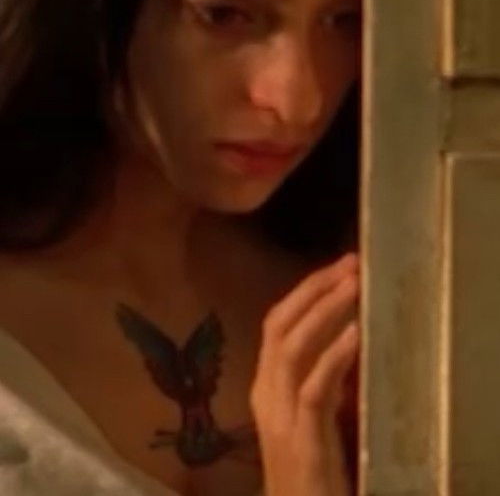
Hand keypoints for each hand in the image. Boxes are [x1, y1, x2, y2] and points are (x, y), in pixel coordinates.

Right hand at [250, 252, 358, 495]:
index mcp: (266, 386)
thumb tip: (347, 336)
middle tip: (350, 264)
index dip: (306, 291)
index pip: (276, 324)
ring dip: (325, 312)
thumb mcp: (310, 416)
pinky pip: (315, 389)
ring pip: (293, 349)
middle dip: (314, 290)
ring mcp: (280, 417)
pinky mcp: (301, 440)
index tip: (339, 267)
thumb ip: (320, 379)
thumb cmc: (310, 470)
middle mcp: (266, 394)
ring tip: (354, 286)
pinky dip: (334, 356)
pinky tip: (356, 334)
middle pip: (280, 326)